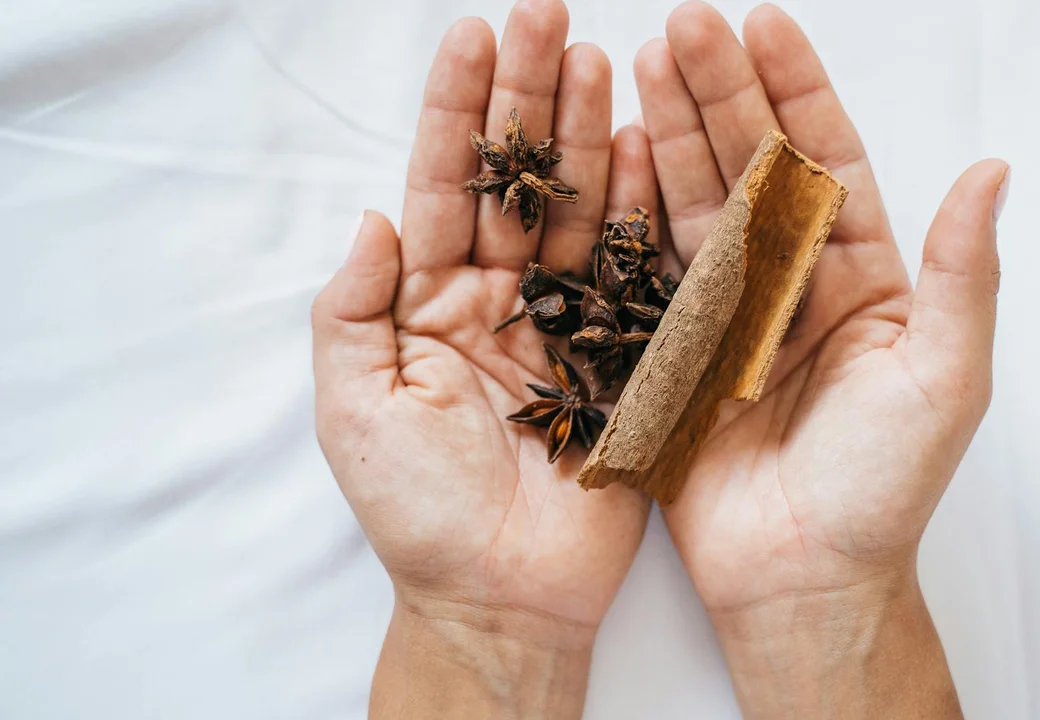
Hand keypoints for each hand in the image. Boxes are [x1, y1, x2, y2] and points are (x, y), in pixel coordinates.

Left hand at [311, 2, 655, 715]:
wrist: (501, 595)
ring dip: (588, 135)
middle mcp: (499, 300)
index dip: (455, 111)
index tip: (471, 35)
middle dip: (528, 97)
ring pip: (578, 212)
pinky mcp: (622, 357)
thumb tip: (373, 217)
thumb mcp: (355, 407)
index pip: (443, 187)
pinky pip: (633, 273)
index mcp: (429, 305)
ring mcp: (565, 324)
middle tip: (548, 16)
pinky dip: (640, 210)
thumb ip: (353, 309)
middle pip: (518, 181)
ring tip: (601, 57)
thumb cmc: (417, 512)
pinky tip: (643, 149)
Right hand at [636, 3, 1007, 716]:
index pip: (828, 161)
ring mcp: (730, 312)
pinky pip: (652, 267)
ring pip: (697, 202)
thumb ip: (961, 275)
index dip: (797, 90)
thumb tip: (992, 170)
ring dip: (671, 132)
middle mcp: (794, 282)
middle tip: (683, 25)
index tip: (764, 24)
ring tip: (642, 61)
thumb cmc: (884, 489)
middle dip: (720, 92)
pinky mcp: (676, 349)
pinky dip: (633, 209)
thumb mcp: (942, 378)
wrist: (802, 578)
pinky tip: (616, 151)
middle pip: (754, 166)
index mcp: (864, 278)